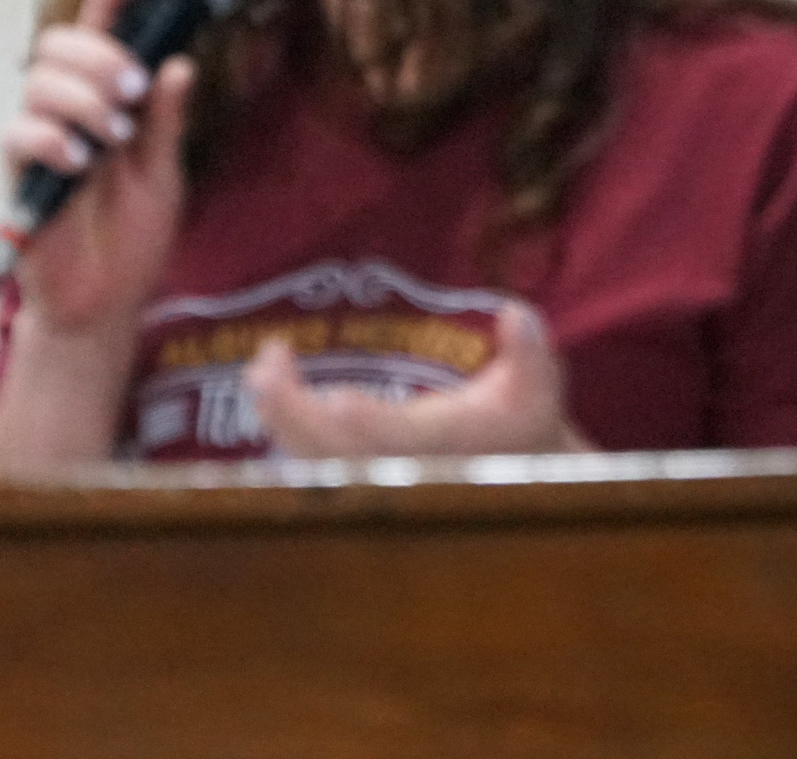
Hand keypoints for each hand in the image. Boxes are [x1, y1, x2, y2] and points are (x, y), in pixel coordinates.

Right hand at [0, 0, 194, 333]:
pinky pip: (18, 132)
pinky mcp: (18, 175)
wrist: (104, 305)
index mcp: (102, 102)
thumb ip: (166, 122)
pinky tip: (81, 160)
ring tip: (113, 135)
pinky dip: (52, 137)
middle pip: (58, 44)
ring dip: (82, 97)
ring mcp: (39, 140)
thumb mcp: (164, 176)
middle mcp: (65, 112)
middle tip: (134, 89)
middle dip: (98, 54)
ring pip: (38, 80)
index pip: (98, 35)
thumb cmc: (130, 241)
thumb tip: (180, 64)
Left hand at [243, 301, 591, 458]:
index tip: (339, 399)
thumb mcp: (534, 390)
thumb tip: (515, 313)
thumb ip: (529, 354)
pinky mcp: (353, 479)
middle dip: (295, 417)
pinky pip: (306, 463)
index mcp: (444, 452)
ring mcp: (373, 483)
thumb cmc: (518, 424)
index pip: (400, 445)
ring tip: (261, 371)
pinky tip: (266, 386)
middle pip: (337, 459)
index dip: (369, 427)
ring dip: (280, 420)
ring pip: (314, 466)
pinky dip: (281, 428)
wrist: (507, 479)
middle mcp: (401, 475)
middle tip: (265, 367)